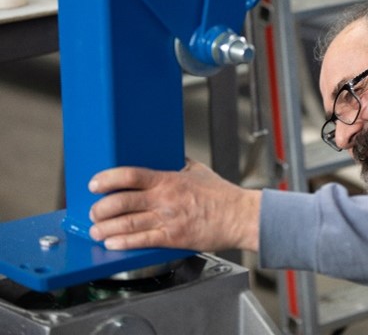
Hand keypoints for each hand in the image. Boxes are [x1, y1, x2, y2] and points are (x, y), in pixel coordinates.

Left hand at [88, 158, 260, 252]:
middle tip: (94, 212)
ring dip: (105, 228)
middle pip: (121, 201)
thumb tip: (168, 156)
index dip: (107, 179)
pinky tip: (113, 243)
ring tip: (97, 230)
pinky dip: (122, 243)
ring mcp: (168, 219)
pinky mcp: (173, 238)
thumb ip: (179, 165)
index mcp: (169, 180)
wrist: (239, 216)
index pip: (130, 175)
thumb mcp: (198, 171)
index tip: (94, 184)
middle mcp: (165, 199)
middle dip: (100, 208)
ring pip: (126, 223)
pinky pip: (141, 241)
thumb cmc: (222, 195)